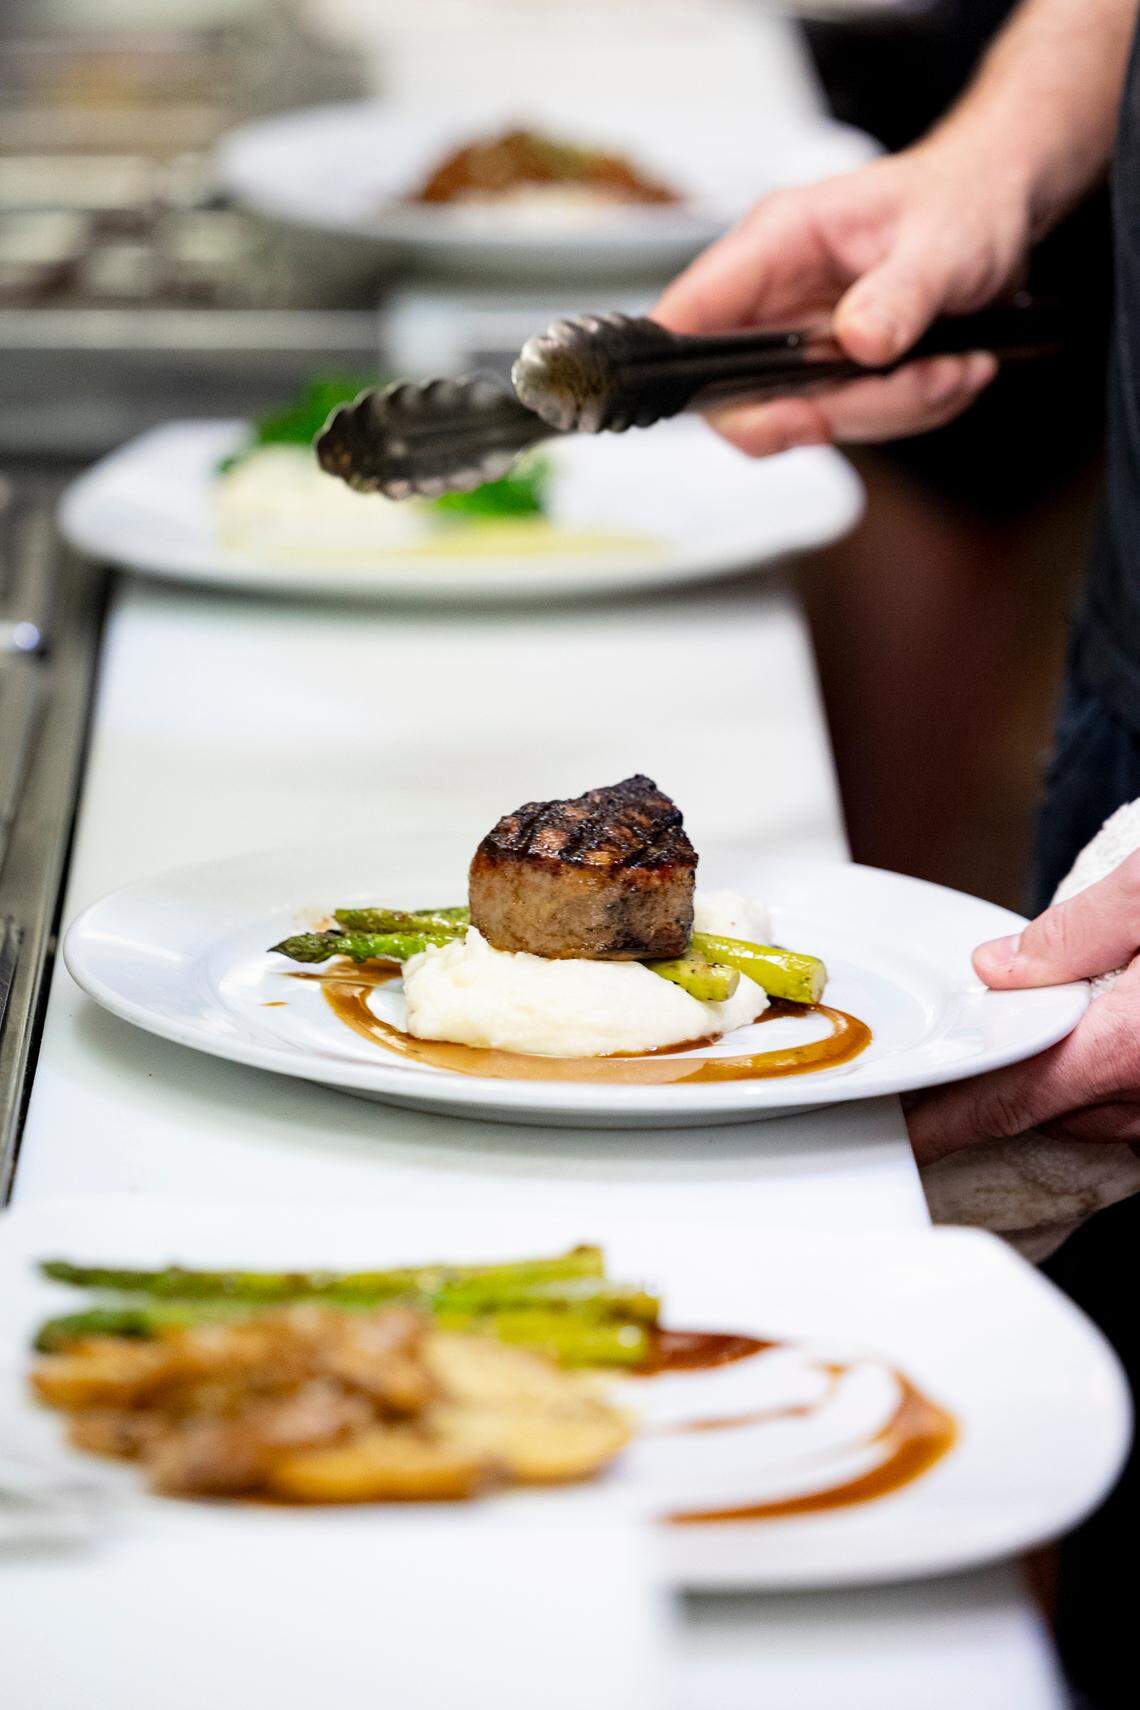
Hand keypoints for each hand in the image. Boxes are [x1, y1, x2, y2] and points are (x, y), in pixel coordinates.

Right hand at [653, 136, 1031, 455]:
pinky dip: (909, 410)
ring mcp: (800, 340)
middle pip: (740, 397)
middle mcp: (776, 297)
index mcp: (777, 242)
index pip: (691, 313)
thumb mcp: (945, 242)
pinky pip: (851, 422)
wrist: (997, 209)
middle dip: (828, 414)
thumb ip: (902, 293)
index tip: (762, 412)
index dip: (688, 371)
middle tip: (900, 392)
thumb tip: (859, 341)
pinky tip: (950, 368)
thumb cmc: (962, 201)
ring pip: (807, 419)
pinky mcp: (831, 372)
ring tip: (952, 366)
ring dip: (890, 410)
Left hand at [907, 853, 1139, 1162]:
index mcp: (1130, 1045)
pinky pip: (1135, 1110)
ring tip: (1050, 1027)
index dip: (946, 1121)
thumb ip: (1080, 928)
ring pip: (1095, 1115)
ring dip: (1064, 1081)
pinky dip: (1107, 1083)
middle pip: (1050, 1109)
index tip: (905, 1131)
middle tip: (978, 1042)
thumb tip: (1001, 965)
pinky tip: (1111, 1038)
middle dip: (1008, 1078)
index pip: (1010, 1100)